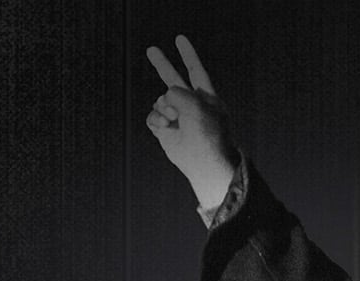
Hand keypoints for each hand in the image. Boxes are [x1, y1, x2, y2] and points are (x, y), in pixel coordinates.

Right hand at [144, 35, 239, 210]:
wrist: (205, 163)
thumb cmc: (207, 134)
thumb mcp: (196, 105)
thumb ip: (178, 93)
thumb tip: (164, 99)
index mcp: (205, 96)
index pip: (195, 69)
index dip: (187, 54)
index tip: (179, 39)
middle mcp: (190, 104)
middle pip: (173, 79)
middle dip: (162, 64)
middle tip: (151, 49)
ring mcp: (177, 117)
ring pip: (160, 100)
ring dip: (164, 108)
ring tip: (173, 120)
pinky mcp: (165, 130)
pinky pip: (153, 116)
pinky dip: (156, 119)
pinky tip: (165, 126)